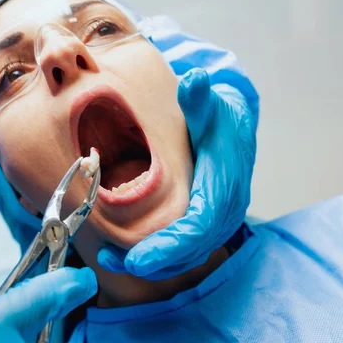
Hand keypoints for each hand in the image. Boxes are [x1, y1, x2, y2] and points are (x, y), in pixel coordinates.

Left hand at [98, 68, 256, 279]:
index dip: (169, 245)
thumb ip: (200, 100)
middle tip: (115, 261)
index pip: (199, 226)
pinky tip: (120, 254)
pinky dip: (153, 257)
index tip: (137, 258)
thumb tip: (195, 80)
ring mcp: (214, 223)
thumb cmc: (217, 119)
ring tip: (109, 258)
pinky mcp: (202, 226)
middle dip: (154, 260)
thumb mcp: (210, 106)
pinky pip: (180, 251)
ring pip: (184, 256)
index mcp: (224, 186)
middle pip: (190, 249)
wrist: (232, 131)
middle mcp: (223, 212)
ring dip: (149, 262)